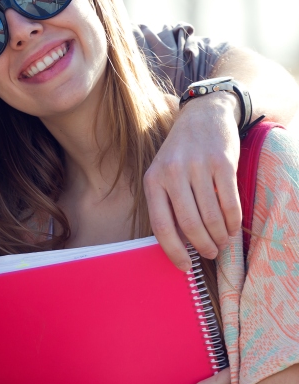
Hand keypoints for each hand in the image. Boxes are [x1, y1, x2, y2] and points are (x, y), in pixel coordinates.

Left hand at [144, 93, 240, 269]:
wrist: (203, 116)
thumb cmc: (180, 153)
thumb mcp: (162, 173)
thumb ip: (166, 203)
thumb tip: (177, 244)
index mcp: (152, 180)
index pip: (160, 225)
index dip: (173, 251)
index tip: (185, 267)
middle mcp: (172, 173)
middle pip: (189, 224)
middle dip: (202, 246)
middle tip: (210, 254)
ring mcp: (198, 168)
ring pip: (211, 217)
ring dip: (219, 237)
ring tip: (222, 243)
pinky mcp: (223, 164)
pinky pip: (230, 203)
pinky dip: (232, 222)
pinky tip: (232, 228)